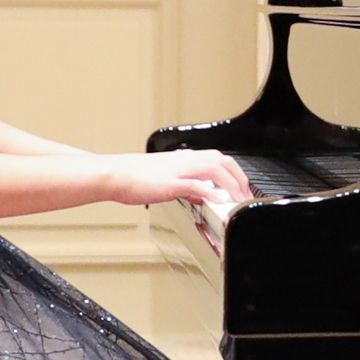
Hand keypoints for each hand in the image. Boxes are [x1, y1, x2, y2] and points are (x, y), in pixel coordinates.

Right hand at [104, 150, 253, 207]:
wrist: (113, 174)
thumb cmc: (133, 177)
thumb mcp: (166, 179)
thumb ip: (187, 186)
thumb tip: (202, 195)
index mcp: (184, 159)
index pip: (219, 159)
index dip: (235, 172)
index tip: (242, 188)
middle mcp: (185, 161)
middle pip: (223, 161)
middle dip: (240, 178)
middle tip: (246, 196)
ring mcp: (178, 170)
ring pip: (215, 169)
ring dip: (231, 184)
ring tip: (239, 200)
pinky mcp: (170, 183)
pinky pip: (196, 185)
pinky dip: (211, 192)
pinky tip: (220, 201)